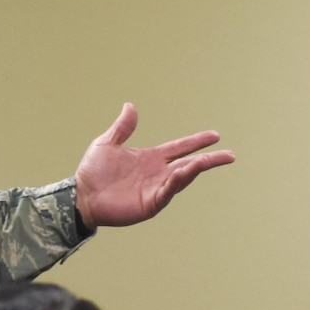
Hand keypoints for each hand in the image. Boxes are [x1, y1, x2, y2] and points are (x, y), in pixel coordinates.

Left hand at [74, 103, 235, 228]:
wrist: (80, 195)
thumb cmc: (92, 172)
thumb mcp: (107, 143)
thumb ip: (122, 127)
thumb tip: (130, 106)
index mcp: (151, 159)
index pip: (181, 148)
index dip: (197, 142)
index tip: (215, 135)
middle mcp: (158, 174)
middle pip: (189, 165)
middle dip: (209, 160)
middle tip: (229, 155)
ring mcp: (155, 189)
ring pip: (181, 178)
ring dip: (195, 170)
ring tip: (207, 161)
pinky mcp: (149, 204)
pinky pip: (167, 192)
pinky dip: (176, 183)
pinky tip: (184, 173)